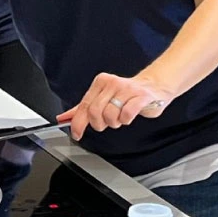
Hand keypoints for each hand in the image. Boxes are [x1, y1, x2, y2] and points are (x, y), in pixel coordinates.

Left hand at [58, 72, 172, 140]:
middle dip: (99, 124)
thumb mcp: (103, 98)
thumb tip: (64, 118)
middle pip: (95, 111)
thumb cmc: (126, 95)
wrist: (153, 87)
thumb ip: (83, 108)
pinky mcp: (141, 97)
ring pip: (110, 114)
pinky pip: (127, 114)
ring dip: (114, 123)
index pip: (84, 105)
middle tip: (106, 123)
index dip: (78, 122)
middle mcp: (111, 84)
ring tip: (119, 118)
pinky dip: (125, 120)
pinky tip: (128, 117)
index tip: (76, 134)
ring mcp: (126, 89)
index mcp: (100, 83)